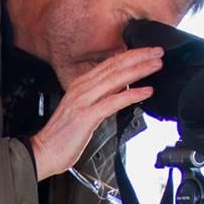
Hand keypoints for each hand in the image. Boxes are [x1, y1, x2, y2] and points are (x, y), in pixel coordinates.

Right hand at [28, 47, 163, 179]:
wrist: (44, 151)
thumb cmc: (64, 135)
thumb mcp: (84, 109)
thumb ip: (101, 97)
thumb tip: (120, 89)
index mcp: (80, 85)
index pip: (109, 64)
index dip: (131, 55)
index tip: (149, 51)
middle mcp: (81, 88)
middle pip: (114, 67)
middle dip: (138, 57)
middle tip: (158, 52)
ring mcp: (83, 101)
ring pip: (115, 79)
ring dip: (138, 70)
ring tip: (156, 65)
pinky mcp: (87, 116)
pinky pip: (113, 102)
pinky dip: (131, 94)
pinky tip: (146, 91)